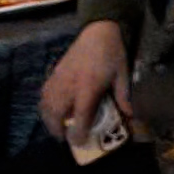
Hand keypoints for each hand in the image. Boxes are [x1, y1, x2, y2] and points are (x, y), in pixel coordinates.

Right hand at [40, 20, 130, 140]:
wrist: (97, 31)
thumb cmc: (112, 53)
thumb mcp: (123, 75)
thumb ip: (124, 97)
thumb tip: (129, 116)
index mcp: (88, 86)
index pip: (80, 115)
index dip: (78, 132)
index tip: (78, 142)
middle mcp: (70, 85)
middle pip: (57, 113)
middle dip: (58, 130)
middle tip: (65, 139)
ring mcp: (59, 79)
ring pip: (46, 105)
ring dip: (49, 120)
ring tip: (57, 129)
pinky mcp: (54, 73)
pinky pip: (44, 95)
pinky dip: (45, 107)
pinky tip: (51, 112)